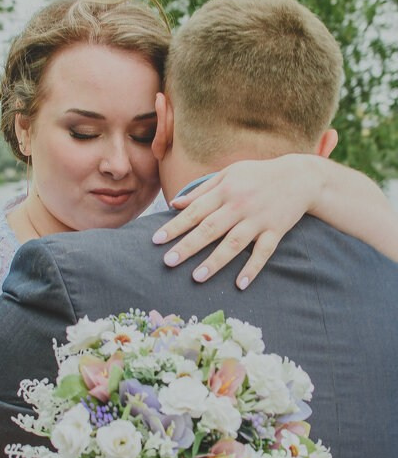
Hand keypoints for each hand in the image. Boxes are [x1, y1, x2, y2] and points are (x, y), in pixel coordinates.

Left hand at [152, 155, 320, 288]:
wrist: (300, 177)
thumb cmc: (258, 175)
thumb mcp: (229, 174)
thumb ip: (202, 189)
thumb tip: (175, 203)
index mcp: (226, 190)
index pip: (195, 211)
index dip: (175, 226)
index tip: (156, 241)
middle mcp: (240, 205)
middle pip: (211, 228)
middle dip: (189, 246)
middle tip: (169, 262)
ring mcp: (259, 219)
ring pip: (234, 243)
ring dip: (215, 261)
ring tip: (197, 278)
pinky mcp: (276, 231)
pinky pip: (263, 252)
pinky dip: (253, 268)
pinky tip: (240, 283)